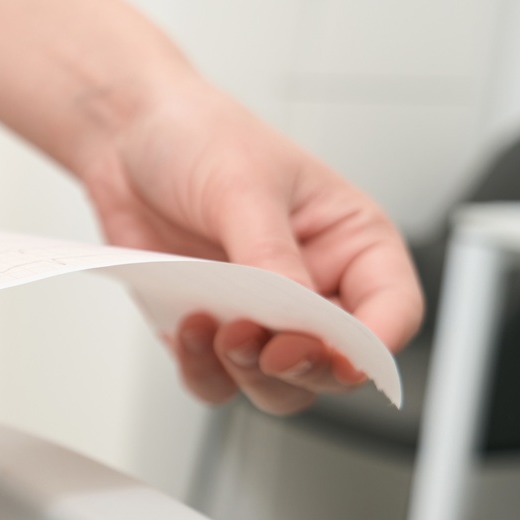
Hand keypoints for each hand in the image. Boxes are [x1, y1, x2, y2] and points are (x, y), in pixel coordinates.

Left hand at [77, 81, 422, 413]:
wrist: (128, 134)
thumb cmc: (201, 138)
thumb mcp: (244, 187)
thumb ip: (269, 258)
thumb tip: (291, 316)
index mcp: (351, 243)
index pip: (391, 313)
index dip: (371, 348)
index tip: (335, 356)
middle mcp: (314, 286)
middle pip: (334, 367)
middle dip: (300, 367)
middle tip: (264, 348)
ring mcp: (260, 314)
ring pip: (278, 385)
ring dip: (247, 374)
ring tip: (216, 329)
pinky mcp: (209, 330)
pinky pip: (217, 379)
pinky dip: (203, 369)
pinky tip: (187, 329)